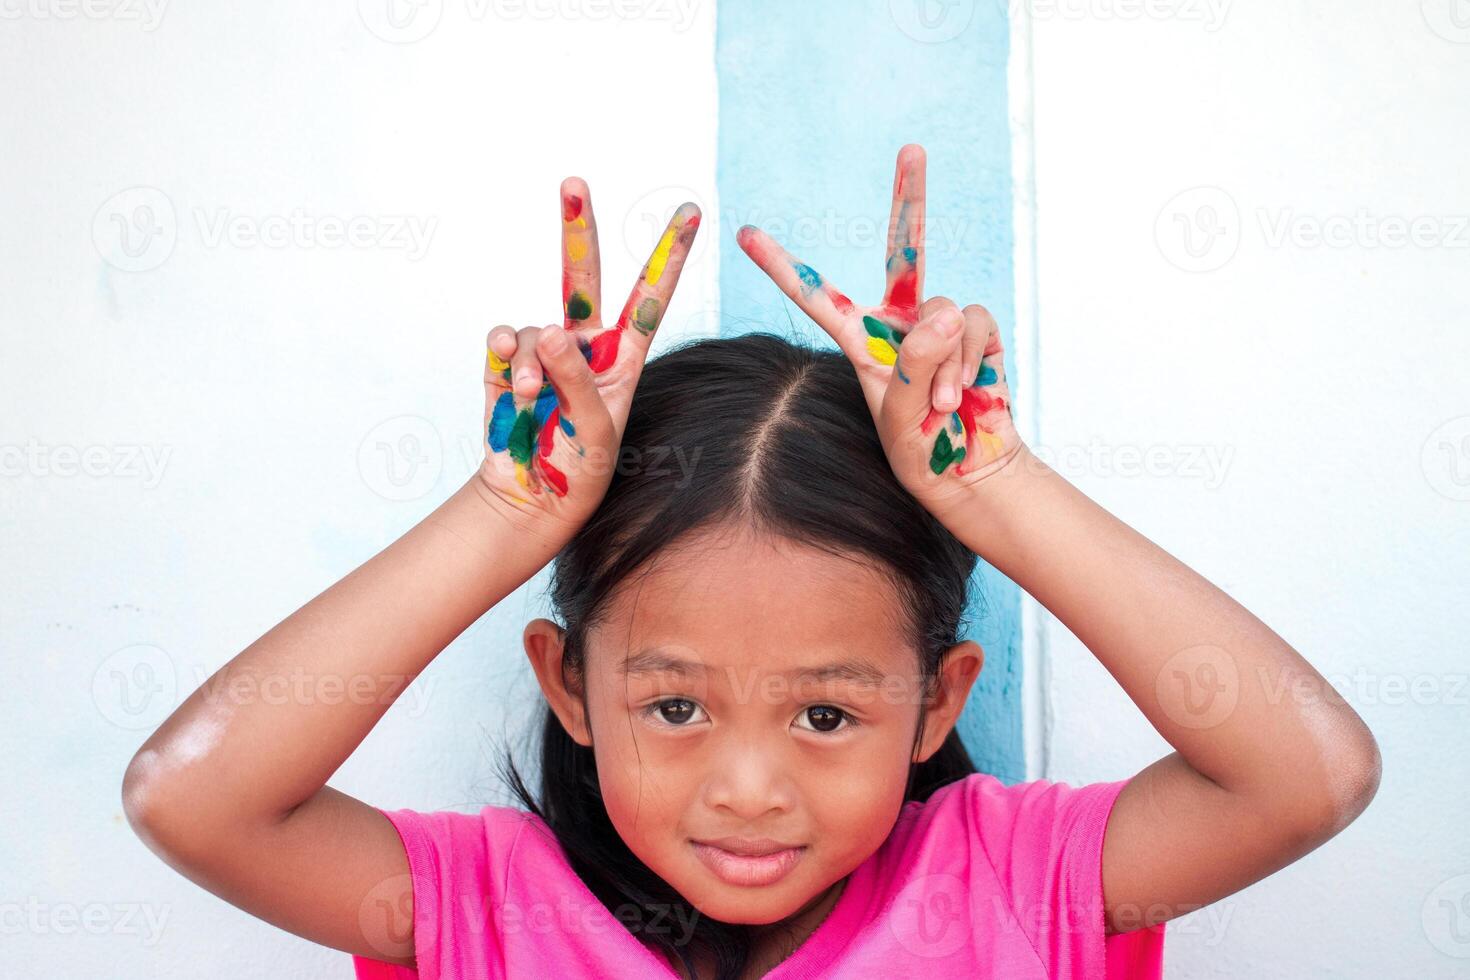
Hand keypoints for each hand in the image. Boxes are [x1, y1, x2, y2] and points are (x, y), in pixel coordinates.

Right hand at [479, 177, 700, 532]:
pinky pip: (503, 340)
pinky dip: (503, 354)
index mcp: (623, 358)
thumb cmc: (581, 467)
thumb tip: (549, 331)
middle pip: (581, 276)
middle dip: (576, 227)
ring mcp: (543, 353)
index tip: (691, 212)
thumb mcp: (595, 428)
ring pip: (534, 329)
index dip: (669, 256)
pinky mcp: (507, 364)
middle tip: (572, 181)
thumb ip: (577, 380)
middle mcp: (583, 346)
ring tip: (534, 398)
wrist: (532, 498)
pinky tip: (510, 378)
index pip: (649, 298)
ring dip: (532, 362)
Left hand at [735, 143, 1021, 518]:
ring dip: (944, 365)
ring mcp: (939, 324)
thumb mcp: (903, 417)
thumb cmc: (919, 450)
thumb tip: (943, 310)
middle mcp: (900, 321)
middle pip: (905, 248)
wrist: (968, 471)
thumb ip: (917, 365)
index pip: (817, 295)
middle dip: (911, 196)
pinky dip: (969, 359)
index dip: (782, 266)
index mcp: (860, 340)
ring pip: (944, 310)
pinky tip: (963, 394)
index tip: (744, 233)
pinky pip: (973, 322)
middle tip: (912, 147)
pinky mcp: (975, 332)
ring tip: (939, 407)